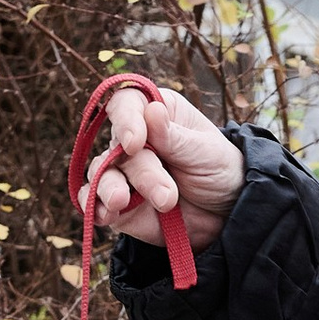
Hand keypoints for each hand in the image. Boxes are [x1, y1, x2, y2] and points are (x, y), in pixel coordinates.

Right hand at [78, 82, 244, 250]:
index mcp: (155, 112)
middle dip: (142, 173)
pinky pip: (95, 203)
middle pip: (117, 147)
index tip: (135, 143)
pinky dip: (93, 208)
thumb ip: (175, 137)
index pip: (125, 104)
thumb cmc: (217, 169)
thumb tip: (152, 110)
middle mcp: (132, 139)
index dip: (125, 120)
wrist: (225, 213)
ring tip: (122, 203)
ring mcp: (123, 171)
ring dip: (110, 189)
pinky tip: (103, 214)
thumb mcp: (205, 152)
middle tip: (168, 197)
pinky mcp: (118, 204)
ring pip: (101, 174)